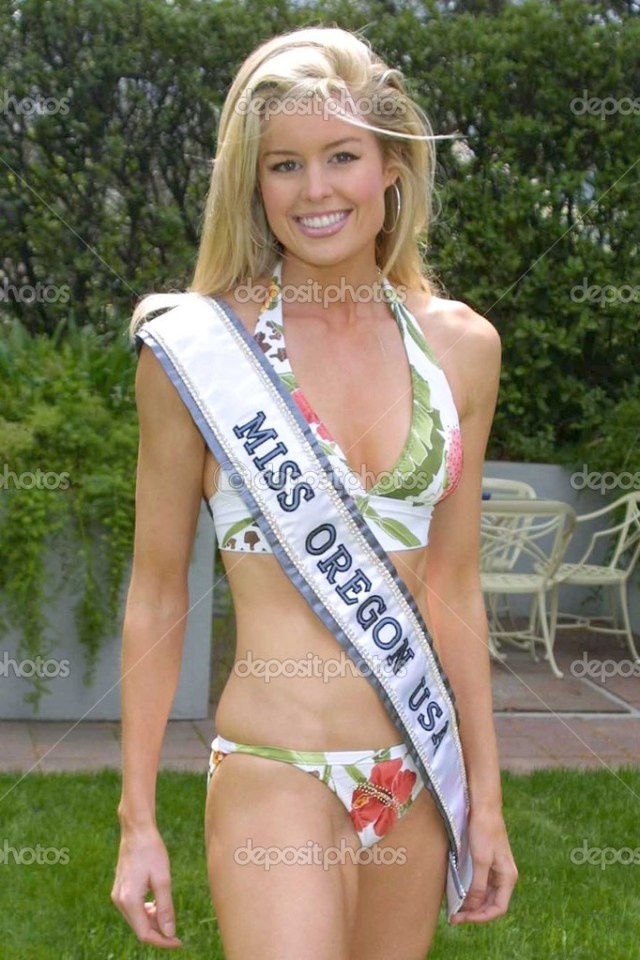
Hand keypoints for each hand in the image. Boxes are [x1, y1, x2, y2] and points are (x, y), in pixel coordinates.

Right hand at [111, 823, 182, 947]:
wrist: (136, 831)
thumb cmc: (151, 851)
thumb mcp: (163, 879)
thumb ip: (165, 908)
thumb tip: (169, 933)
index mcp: (129, 900)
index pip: (145, 933)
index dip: (162, 941)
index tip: (178, 941)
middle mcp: (119, 901)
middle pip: (140, 928)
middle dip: (158, 931)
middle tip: (176, 927)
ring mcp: (118, 896)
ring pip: (137, 920)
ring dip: (153, 920)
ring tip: (167, 910)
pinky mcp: (120, 890)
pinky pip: (133, 909)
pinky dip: (146, 911)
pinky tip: (157, 902)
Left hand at [450, 806, 517, 923]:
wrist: (483, 806)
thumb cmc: (484, 830)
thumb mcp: (481, 860)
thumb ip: (478, 885)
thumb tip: (473, 907)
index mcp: (508, 877)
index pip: (498, 908)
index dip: (481, 917)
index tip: (463, 918)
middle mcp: (503, 876)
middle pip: (490, 903)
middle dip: (473, 912)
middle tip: (453, 917)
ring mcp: (495, 869)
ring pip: (484, 894)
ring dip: (470, 903)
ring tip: (453, 908)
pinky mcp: (486, 862)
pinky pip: (479, 883)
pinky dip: (469, 890)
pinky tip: (457, 893)